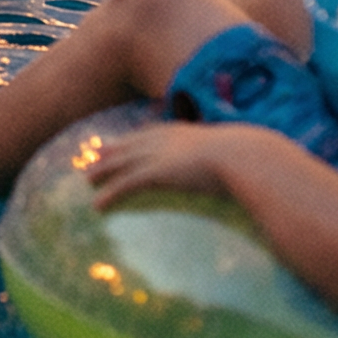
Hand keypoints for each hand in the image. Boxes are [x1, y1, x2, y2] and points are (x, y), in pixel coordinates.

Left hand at [82, 122, 286, 209]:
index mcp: (185, 132)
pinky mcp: (157, 173)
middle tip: (94, 156)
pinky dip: (110, 194)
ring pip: (122, 163)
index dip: (135, 138)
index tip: (124, 141)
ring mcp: (160, 155)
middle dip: (111, 151)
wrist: (246, 156)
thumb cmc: (251, 158)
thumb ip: (233, 159)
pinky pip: (126, 185)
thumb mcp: (239, 153)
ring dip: (103, 171)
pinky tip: (98, 206)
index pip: (152, 132)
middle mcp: (167, 140)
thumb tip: (247, 168)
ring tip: (87, 179)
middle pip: (130, 144)